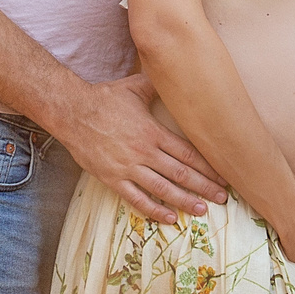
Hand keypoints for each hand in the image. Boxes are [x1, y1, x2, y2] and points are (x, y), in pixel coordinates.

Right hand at [52, 74, 227, 222]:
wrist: (72, 112)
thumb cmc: (105, 98)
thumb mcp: (135, 87)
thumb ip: (158, 86)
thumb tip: (176, 75)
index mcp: (152, 131)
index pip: (187, 153)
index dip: (207, 166)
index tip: (222, 175)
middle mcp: (143, 152)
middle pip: (180, 173)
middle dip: (204, 187)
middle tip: (222, 198)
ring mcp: (127, 167)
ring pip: (162, 189)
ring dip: (184, 201)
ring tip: (202, 209)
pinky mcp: (112, 178)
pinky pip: (136, 198)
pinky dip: (154, 210)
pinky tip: (169, 218)